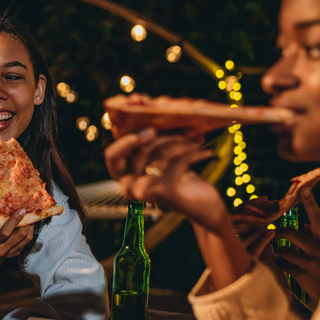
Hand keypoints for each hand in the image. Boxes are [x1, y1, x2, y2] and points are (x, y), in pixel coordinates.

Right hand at [0, 210, 33, 285]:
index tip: (22, 210)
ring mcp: (9, 253)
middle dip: (27, 222)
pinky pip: (25, 242)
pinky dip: (28, 232)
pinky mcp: (14, 254)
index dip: (15, 221)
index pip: (5, 232)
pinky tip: (28, 224)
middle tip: (30, 211)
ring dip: (30, 227)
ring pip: (26, 239)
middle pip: (20, 236)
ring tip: (31, 216)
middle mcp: (1, 250)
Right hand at [103, 127, 227, 231]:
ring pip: (160, 153)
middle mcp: (130, 187)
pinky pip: (178, 160)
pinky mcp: (165, 191)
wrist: (205, 207)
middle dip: (166, 136)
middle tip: (188, 132)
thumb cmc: (181, 178)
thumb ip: (150, 144)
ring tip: (198, 142)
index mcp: (124, 178)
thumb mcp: (162, 159)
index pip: (112, 156)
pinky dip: (195, 153)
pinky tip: (207, 152)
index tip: (150, 129)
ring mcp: (146, 191)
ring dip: (183, 144)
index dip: (126, 140)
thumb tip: (151, 113)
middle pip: (141, 149)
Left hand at [275, 187, 319, 307]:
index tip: (304, 189)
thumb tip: (305, 223)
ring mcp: (311, 263)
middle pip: (288, 233)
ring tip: (288, 258)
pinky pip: (282, 265)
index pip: (317, 218)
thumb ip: (315, 235)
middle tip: (273, 234)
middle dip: (277, 233)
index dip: (311, 203)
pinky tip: (289, 269)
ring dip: (280, 253)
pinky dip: (281, 265)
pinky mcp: (302, 277)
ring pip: (282, 251)